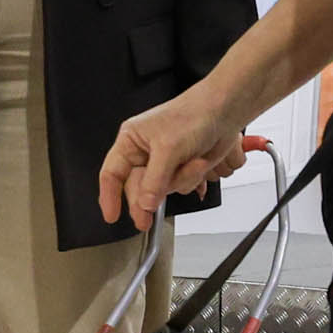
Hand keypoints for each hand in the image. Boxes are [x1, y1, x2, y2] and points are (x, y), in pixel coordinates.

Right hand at [98, 85, 250, 231]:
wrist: (224, 112)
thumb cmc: (193, 115)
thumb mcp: (168, 148)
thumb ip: (154, 180)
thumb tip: (143, 204)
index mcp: (131, 140)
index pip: (111, 173)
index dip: (109, 196)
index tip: (112, 216)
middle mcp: (144, 153)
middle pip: (136, 188)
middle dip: (149, 198)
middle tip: (145, 220)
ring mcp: (163, 163)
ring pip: (162, 190)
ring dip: (180, 181)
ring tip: (194, 163)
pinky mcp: (181, 169)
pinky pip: (180, 187)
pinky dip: (192, 179)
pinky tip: (199, 164)